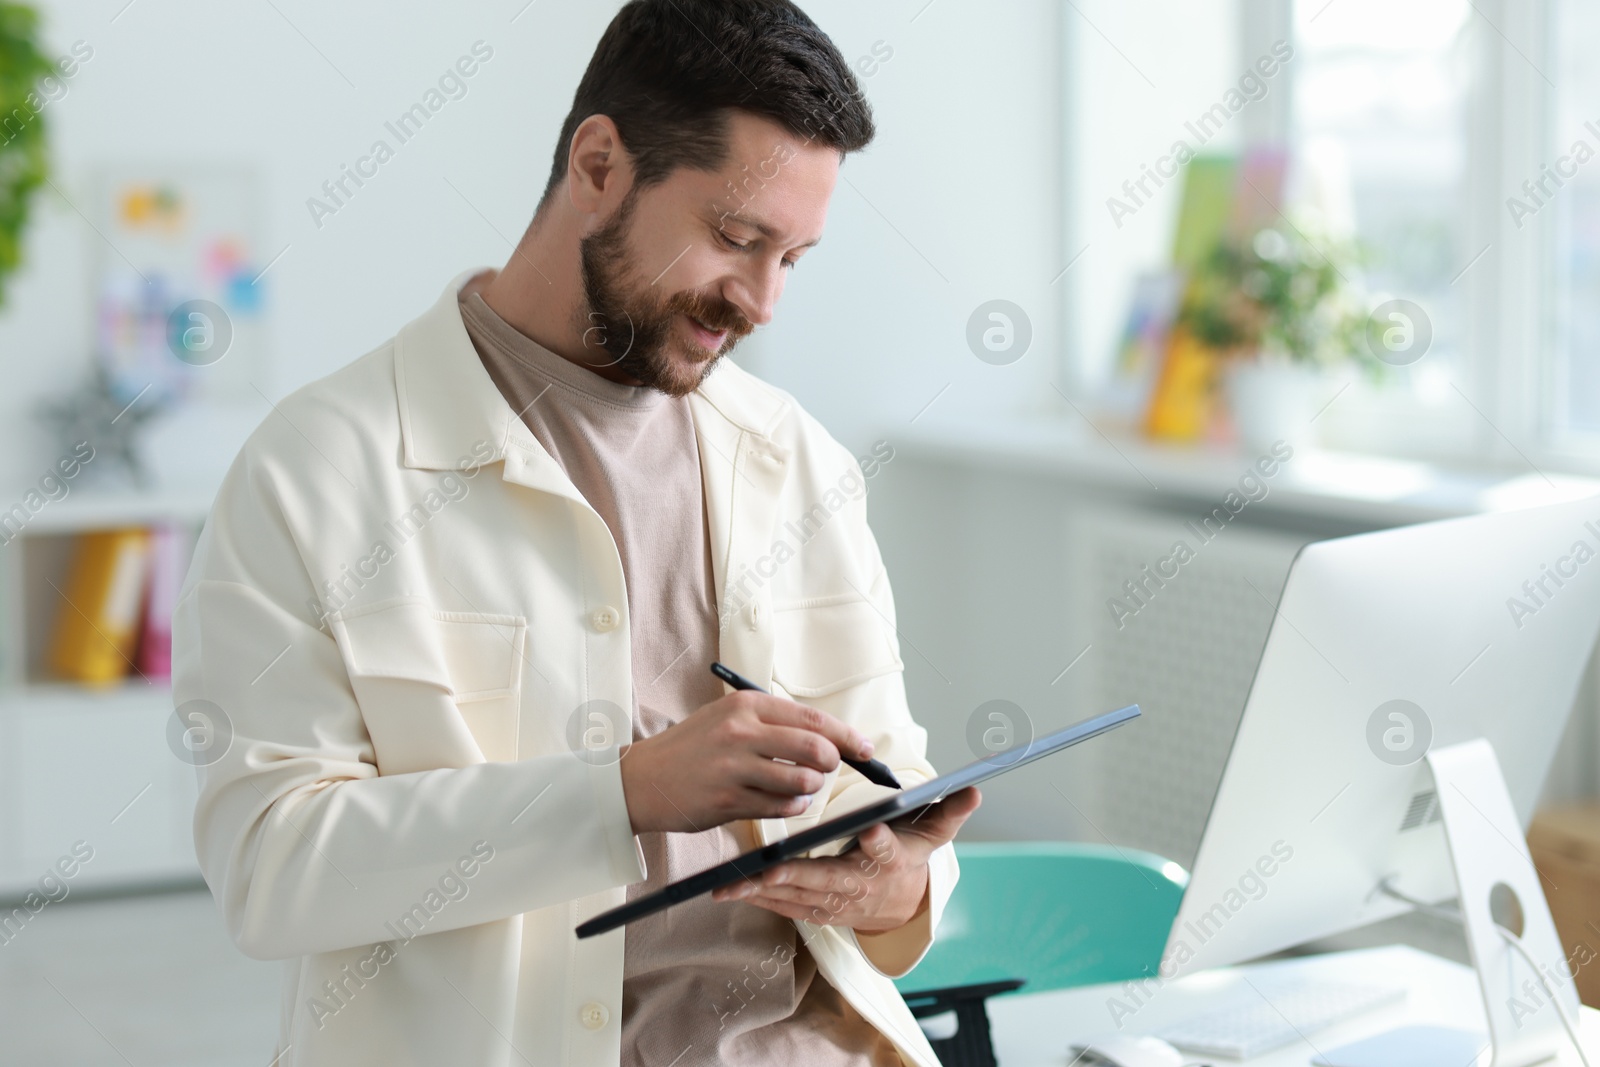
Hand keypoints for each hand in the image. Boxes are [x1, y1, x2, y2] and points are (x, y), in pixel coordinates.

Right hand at [618, 689, 874, 833]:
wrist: (642, 780)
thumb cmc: (691, 749)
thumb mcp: (727, 719)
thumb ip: (773, 724)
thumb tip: (827, 736)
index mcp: (745, 705)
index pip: (812, 719)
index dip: (846, 736)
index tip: (864, 749)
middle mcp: (741, 732)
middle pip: (815, 748)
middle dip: (832, 763)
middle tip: (828, 769)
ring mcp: (733, 768)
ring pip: (801, 782)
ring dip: (810, 789)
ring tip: (799, 788)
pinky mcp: (727, 801)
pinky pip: (781, 808)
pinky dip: (792, 808)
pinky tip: (782, 803)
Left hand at [711, 786, 981, 932]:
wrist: (900, 904)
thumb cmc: (909, 856)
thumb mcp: (933, 833)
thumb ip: (950, 811)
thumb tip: (975, 788)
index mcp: (889, 861)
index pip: (887, 850)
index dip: (882, 841)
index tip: (872, 828)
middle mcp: (860, 885)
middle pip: (827, 881)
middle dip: (796, 876)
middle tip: (768, 869)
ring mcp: (835, 902)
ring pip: (797, 896)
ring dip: (765, 891)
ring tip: (733, 883)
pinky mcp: (815, 910)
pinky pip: (784, 906)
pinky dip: (759, 900)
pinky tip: (732, 890)